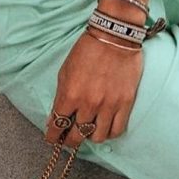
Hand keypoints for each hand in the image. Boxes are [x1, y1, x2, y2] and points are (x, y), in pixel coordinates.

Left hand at [44, 28, 143, 148]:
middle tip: (69, 139)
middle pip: (77, 136)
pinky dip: (109, 133)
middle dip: (70, 141)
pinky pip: (117, 130)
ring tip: (89, 131)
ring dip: (90, 136)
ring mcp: (108, 105)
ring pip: (98, 137)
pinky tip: (105, 127)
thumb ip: (60, 97)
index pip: (57, 126)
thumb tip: (54, 118)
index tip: (53, 139)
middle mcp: (88, 104)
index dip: (53, 137)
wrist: (114, 36)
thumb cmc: (87, 50)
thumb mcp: (65, 71)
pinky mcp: (125, 103)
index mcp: (70, 95)